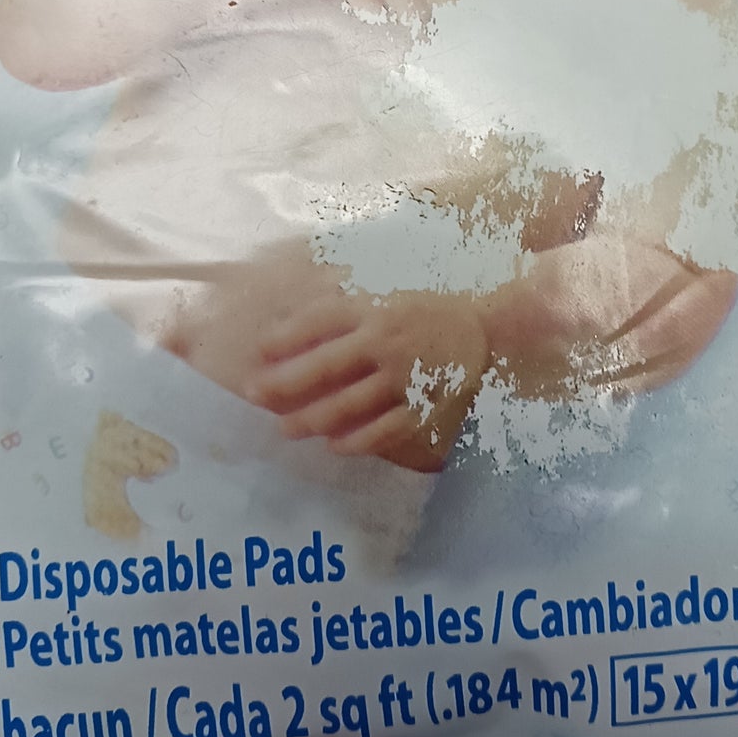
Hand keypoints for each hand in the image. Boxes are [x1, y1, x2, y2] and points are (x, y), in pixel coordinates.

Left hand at [244, 292, 489, 471]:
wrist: (482, 331)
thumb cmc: (422, 309)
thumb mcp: (383, 290)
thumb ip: (341, 300)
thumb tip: (290, 313)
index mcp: (375, 308)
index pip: (320, 321)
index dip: (286, 337)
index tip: (258, 351)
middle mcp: (386, 342)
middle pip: (326, 366)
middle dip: (284, 383)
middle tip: (254, 394)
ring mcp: (404, 378)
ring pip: (349, 405)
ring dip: (312, 418)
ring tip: (285, 428)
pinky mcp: (422, 407)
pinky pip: (384, 430)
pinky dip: (357, 440)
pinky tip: (333, 445)